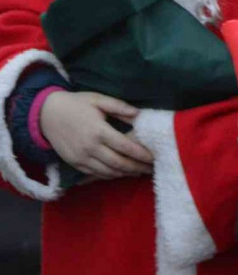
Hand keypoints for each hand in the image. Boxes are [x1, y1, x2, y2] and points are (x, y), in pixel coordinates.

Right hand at [38, 91, 152, 177]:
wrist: (45, 114)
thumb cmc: (76, 104)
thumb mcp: (98, 99)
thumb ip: (119, 107)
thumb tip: (138, 114)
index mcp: (99, 131)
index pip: (126, 147)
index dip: (141, 154)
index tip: (154, 157)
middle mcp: (90, 148)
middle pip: (119, 163)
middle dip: (137, 167)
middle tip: (152, 168)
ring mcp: (81, 158)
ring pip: (108, 172)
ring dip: (126, 173)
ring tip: (140, 172)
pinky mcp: (74, 163)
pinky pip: (96, 174)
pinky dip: (111, 175)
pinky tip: (121, 173)